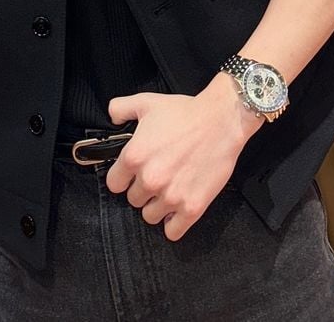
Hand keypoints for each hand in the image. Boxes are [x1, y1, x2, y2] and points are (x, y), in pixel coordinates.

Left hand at [105, 82, 261, 241]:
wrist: (221, 121)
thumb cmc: (185, 113)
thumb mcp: (146, 102)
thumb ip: (121, 108)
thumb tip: (112, 117)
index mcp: (134, 157)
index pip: (114, 184)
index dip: (123, 178)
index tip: (132, 174)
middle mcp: (150, 180)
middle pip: (133, 200)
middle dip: (143, 190)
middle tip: (157, 177)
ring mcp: (171, 196)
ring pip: (150, 216)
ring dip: (157, 206)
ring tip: (168, 190)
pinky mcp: (192, 208)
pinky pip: (173, 232)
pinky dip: (174, 224)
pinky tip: (177, 210)